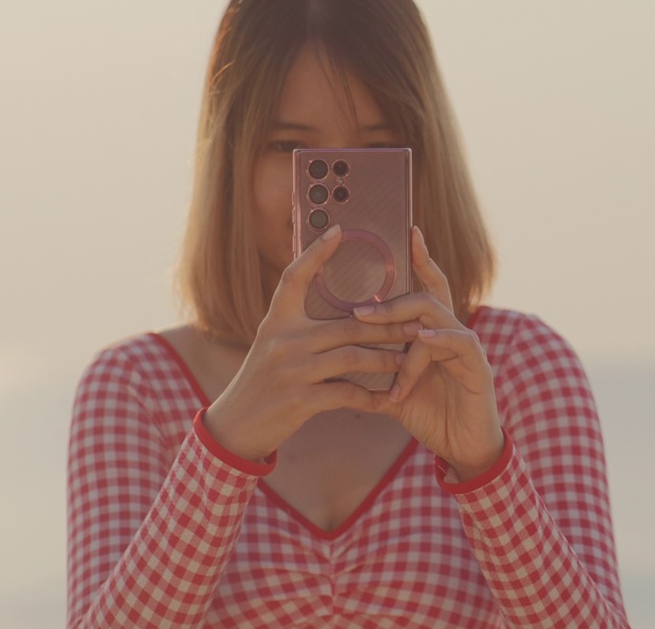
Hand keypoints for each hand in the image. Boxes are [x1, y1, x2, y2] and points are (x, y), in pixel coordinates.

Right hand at [203, 224, 418, 461]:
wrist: (236, 425)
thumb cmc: (264, 381)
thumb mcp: (273, 345)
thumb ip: (300, 327)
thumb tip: (342, 310)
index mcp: (277, 321)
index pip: (293, 278)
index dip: (314, 253)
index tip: (338, 230)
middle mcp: (283, 340)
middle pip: (348, 325)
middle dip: (388, 325)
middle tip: (418, 323)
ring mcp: (291, 370)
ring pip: (352, 357)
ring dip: (386, 359)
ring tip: (410, 359)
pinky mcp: (299, 399)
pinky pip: (346, 393)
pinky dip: (370, 397)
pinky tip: (388, 400)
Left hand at [347, 227, 504, 479]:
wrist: (463, 449)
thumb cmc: (431, 417)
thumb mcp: (396, 391)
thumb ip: (376, 373)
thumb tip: (339, 364)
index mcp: (434, 335)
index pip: (427, 289)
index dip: (421, 260)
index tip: (409, 232)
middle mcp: (452, 335)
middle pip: (428, 298)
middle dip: (393, 300)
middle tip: (360, 310)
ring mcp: (468, 349)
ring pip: (438, 318)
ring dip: (405, 321)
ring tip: (375, 323)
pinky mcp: (479, 368)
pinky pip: (462, 344)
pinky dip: (440, 340)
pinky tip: (422, 340)